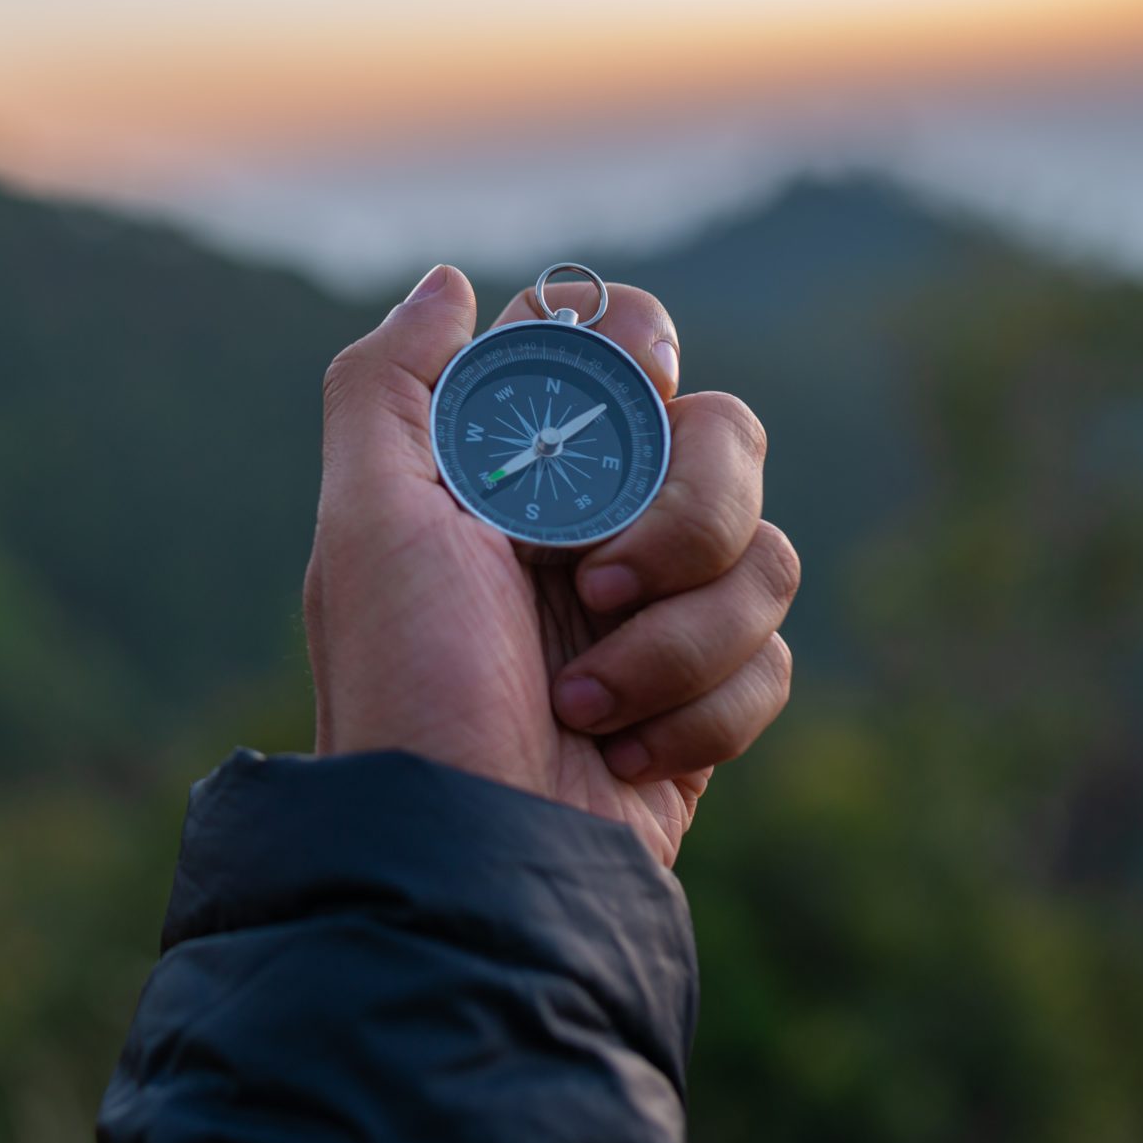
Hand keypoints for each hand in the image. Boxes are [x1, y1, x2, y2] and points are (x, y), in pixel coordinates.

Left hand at [303, 265, 797, 864]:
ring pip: (764, 551)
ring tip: (581, 697)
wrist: (467, 861)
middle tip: (593, 577)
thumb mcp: (367, 524)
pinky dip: (699, 710)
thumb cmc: (406, 684)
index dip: (630, 355)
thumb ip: (393, 388)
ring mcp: (656, 617)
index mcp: (512, 470)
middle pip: (724, 432)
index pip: (615, 345)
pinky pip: (774, 659)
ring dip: (679, 635)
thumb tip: (451, 281)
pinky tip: (617, 750)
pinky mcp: (706, 704)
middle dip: (679, 510)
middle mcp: (590, 529)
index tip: (615, 399)